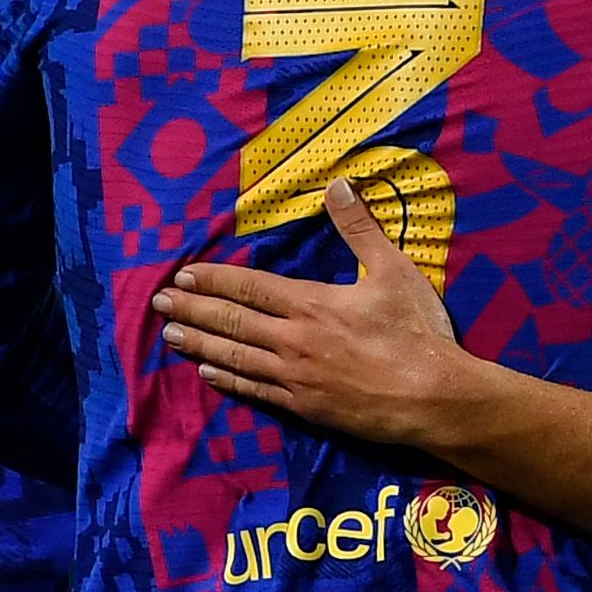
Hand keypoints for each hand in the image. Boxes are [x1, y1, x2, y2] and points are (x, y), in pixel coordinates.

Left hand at [151, 181, 473, 447]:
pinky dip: (227, 380)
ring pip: (235, 357)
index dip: (213, 280)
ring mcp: (295, 378)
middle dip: (192, 309)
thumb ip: (360, 228)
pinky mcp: (305, 408)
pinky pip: (255, 391)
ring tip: (169, 336)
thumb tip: (337, 184)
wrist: (435, 399)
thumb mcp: (394, 270)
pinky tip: (208, 373)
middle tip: (157, 304)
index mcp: (310, 304)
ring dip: (199, 343)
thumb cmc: (417, 332)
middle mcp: (293, 341)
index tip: (182, 275)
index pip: (249, 287)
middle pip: (232, 321)